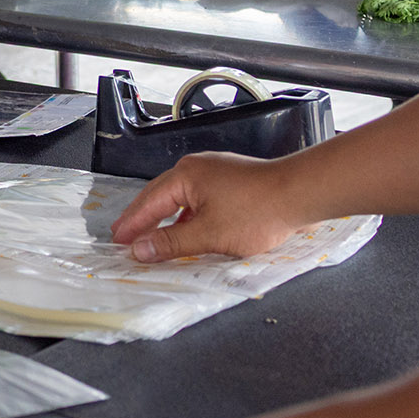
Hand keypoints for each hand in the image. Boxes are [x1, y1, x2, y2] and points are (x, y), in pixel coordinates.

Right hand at [109, 151, 316, 262]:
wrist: (300, 194)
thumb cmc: (260, 209)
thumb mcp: (209, 235)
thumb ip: (171, 243)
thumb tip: (141, 249)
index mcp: (185, 176)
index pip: (148, 202)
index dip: (132, 224)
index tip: (118, 240)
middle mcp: (197, 169)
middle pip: (160, 196)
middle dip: (144, 219)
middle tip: (127, 238)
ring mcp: (215, 173)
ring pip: (181, 199)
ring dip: (167, 220)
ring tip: (155, 239)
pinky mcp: (231, 182)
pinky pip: (199, 200)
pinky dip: (188, 217)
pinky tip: (190, 233)